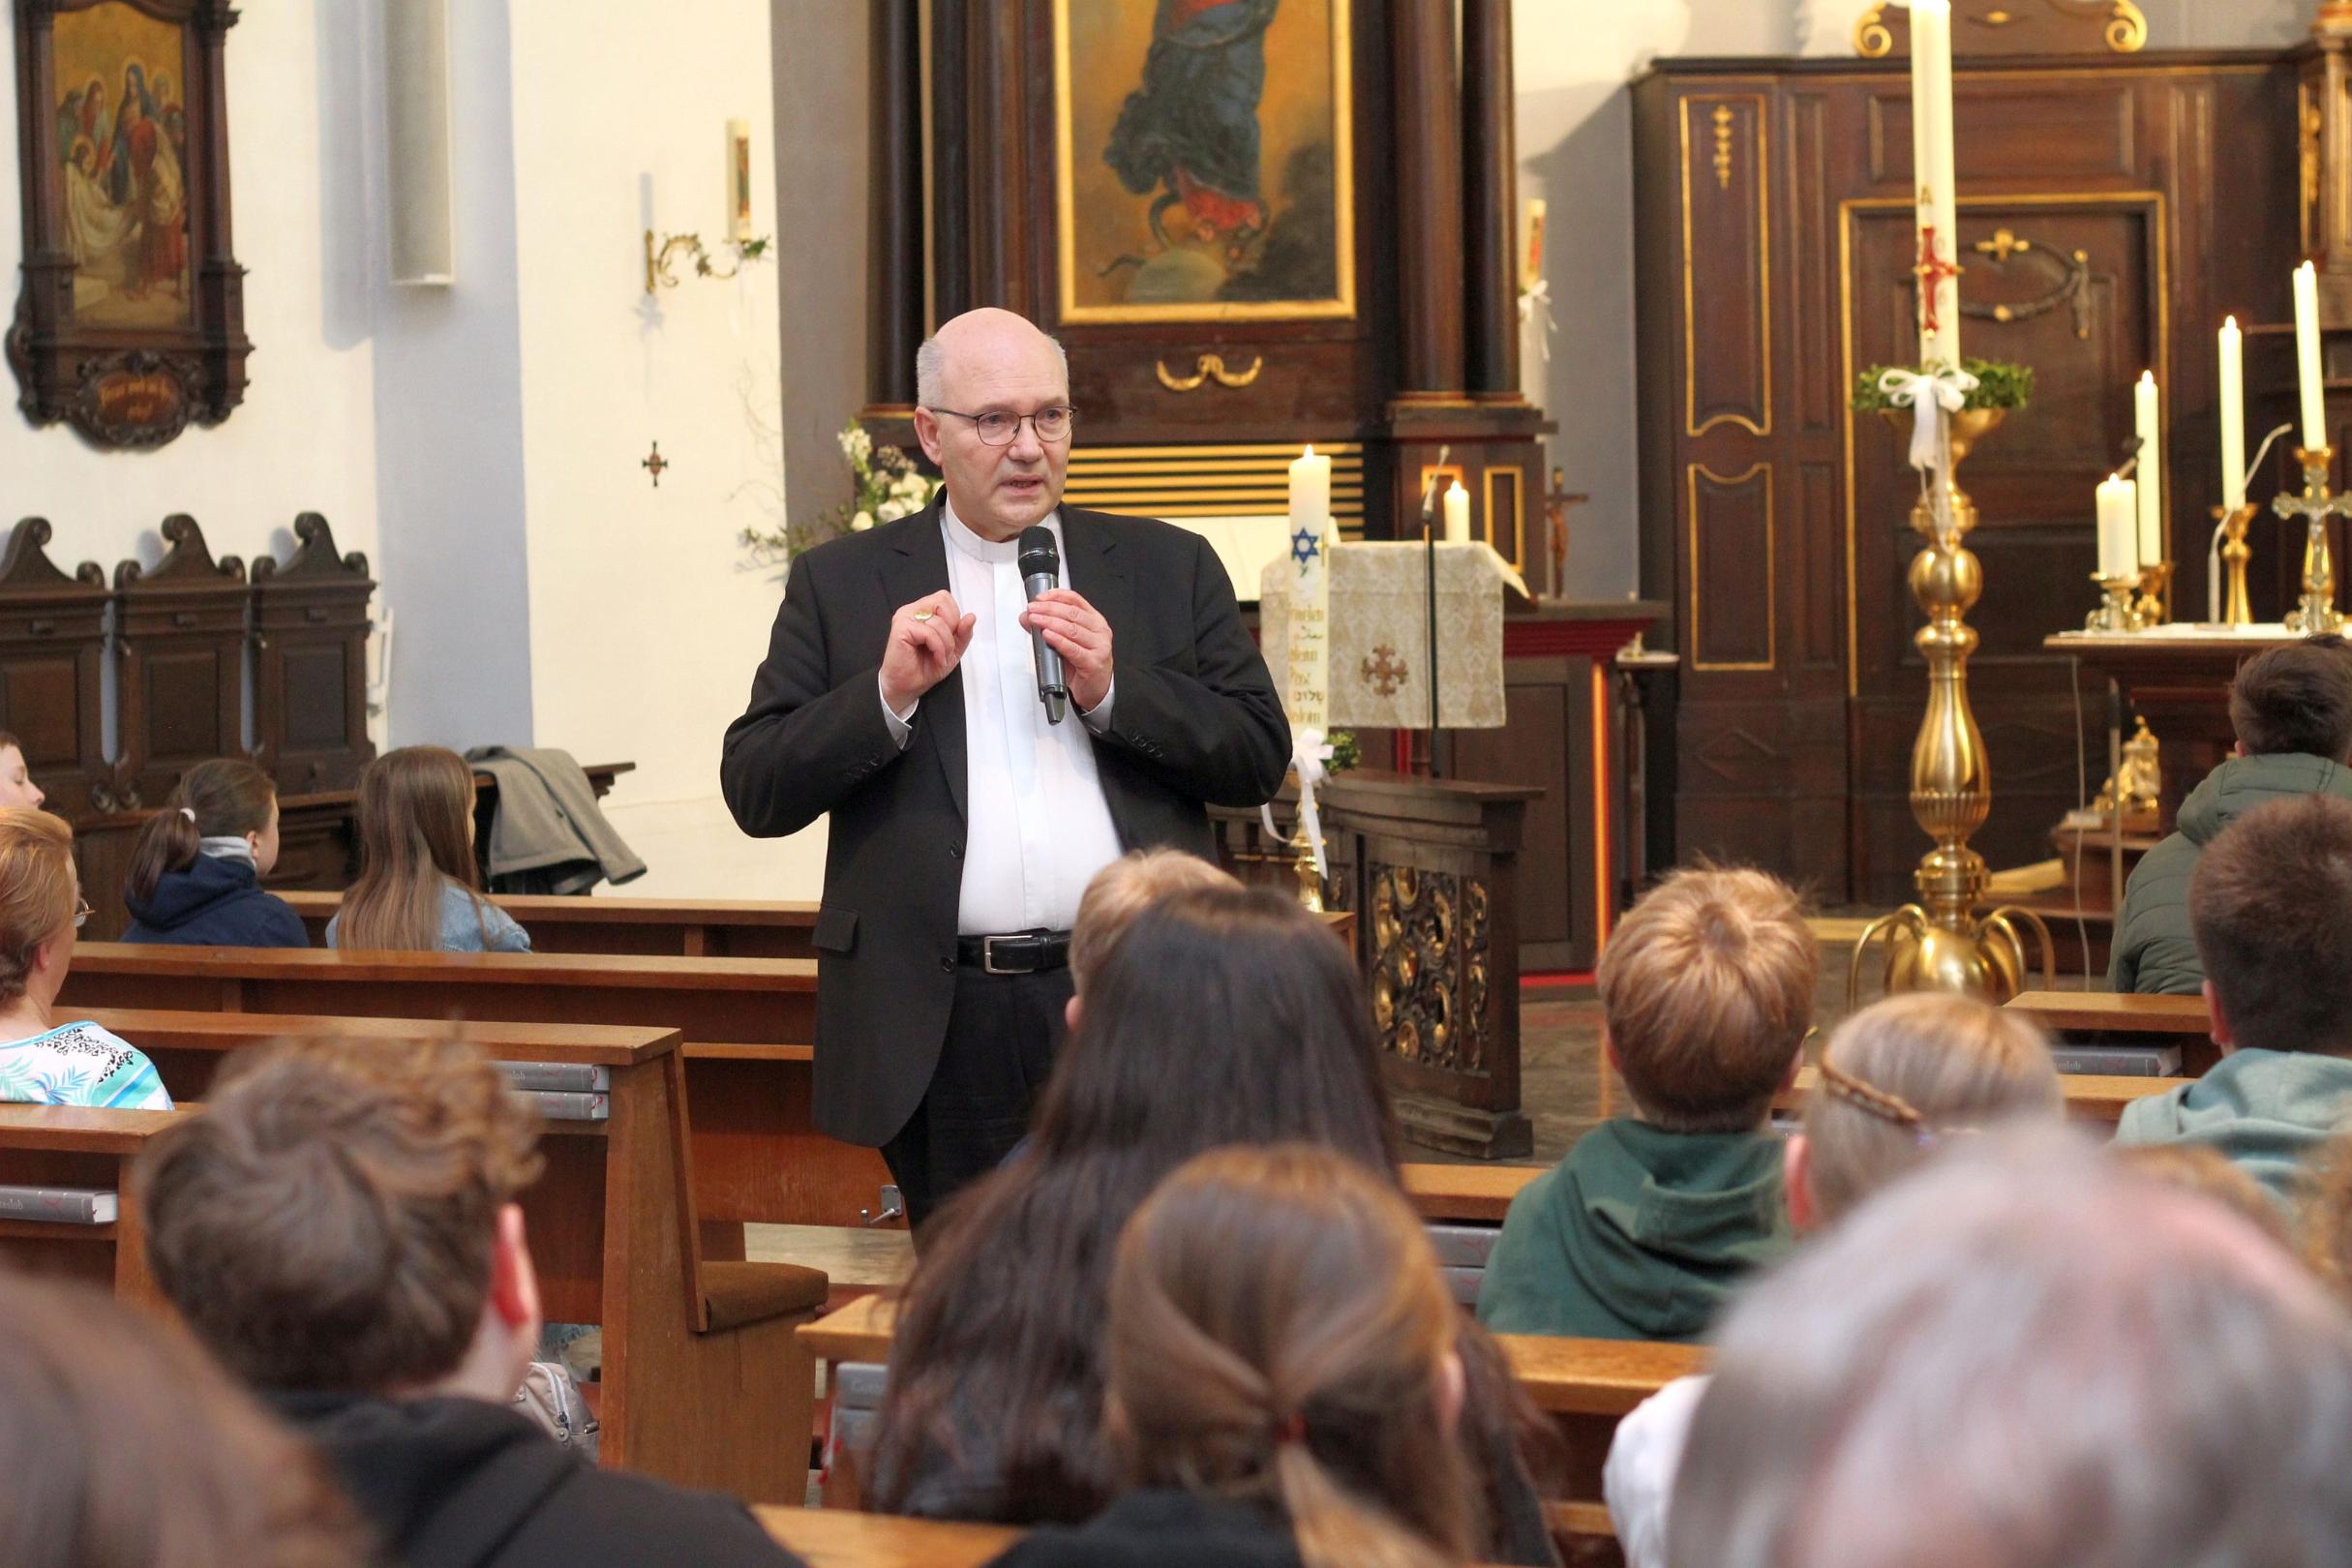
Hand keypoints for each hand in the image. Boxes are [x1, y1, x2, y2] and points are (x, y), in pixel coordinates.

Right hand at [880, 591, 975, 714]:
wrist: (905, 687)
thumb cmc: (923, 668)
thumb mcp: (952, 649)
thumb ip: (963, 633)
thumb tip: (971, 617)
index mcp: (922, 611)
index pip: (945, 598)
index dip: (954, 616)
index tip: (951, 637)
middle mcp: (912, 611)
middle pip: (942, 601)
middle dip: (951, 626)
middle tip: (946, 645)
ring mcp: (905, 618)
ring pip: (938, 620)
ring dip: (946, 643)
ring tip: (940, 656)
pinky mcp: (901, 629)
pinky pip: (929, 632)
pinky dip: (938, 648)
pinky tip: (935, 657)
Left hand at [1020, 589, 1112, 712]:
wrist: (1095, 690)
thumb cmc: (1082, 664)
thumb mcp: (1064, 642)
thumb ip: (1046, 627)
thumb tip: (1026, 617)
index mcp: (1094, 620)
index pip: (1075, 600)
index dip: (1056, 595)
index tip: (1039, 597)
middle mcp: (1099, 630)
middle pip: (1072, 613)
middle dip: (1048, 609)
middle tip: (1032, 609)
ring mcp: (1099, 646)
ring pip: (1072, 629)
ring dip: (1050, 622)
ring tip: (1035, 620)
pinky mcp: (1094, 662)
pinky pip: (1073, 649)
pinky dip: (1058, 641)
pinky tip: (1047, 636)